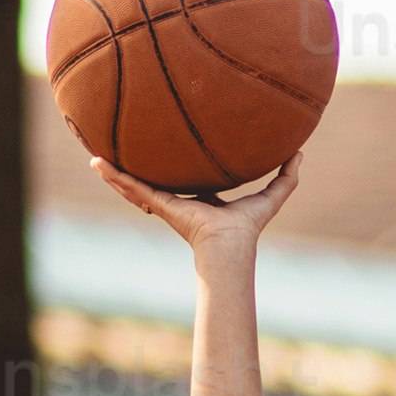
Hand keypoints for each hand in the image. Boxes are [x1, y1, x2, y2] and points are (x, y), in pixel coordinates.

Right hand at [90, 155, 301, 252]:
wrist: (231, 245)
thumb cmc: (248, 228)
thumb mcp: (270, 196)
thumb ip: (286, 177)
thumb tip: (299, 153)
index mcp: (201, 199)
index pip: (186, 181)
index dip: (178, 168)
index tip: (172, 154)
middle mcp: (179, 200)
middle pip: (154, 180)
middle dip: (139, 168)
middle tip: (125, 151)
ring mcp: (165, 202)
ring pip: (135, 184)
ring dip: (116, 172)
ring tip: (96, 156)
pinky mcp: (158, 204)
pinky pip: (132, 187)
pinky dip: (114, 176)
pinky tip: (97, 163)